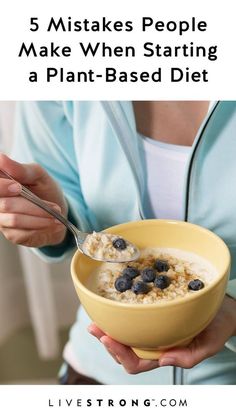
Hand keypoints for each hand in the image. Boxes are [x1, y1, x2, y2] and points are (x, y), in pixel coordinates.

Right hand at [0, 153, 66, 246]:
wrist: (57, 213)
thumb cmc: (45, 190)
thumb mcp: (39, 176)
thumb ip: (22, 170)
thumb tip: (2, 158)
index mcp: (2, 183)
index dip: (2, 187)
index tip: (18, 187)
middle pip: (5, 205)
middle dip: (32, 205)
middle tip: (53, 205)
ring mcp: (2, 219)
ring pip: (15, 219)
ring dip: (40, 217)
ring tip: (57, 213)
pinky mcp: (12, 234)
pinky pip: (23, 232)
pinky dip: (41, 226)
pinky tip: (53, 223)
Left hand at [88, 295, 235, 373]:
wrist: (223, 309)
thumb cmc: (217, 328)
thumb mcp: (209, 345)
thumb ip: (189, 357)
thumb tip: (165, 360)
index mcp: (164, 354)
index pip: (136, 363)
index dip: (120, 354)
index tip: (108, 338)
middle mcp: (154, 344)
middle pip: (124, 351)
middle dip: (107, 342)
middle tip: (94, 327)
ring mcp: (152, 330)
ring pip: (124, 336)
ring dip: (108, 329)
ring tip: (96, 320)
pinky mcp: (153, 315)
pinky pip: (132, 319)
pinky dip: (119, 316)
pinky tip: (111, 308)